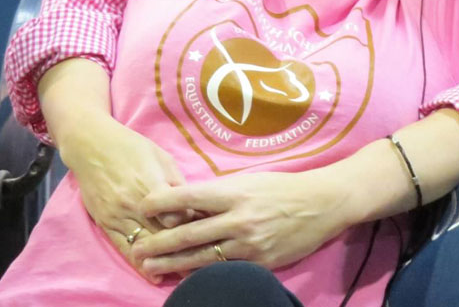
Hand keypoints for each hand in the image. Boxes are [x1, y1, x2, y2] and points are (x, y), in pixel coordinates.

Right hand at [58, 112, 189, 280]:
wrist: (92, 147)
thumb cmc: (132, 147)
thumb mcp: (162, 157)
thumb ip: (177, 182)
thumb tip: (194, 204)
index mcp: (152, 185)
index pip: (177, 215)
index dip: (192, 222)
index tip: (203, 226)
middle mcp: (134, 205)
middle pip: (162, 234)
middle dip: (182, 247)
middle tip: (202, 257)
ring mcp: (118, 216)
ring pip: (144, 245)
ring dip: (163, 260)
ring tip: (183, 273)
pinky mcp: (105, 224)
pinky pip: (124, 248)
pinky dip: (139, 263)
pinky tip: (153, 274)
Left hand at [132, 168, 352, 276]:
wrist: (322, 204)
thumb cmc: (283, 187)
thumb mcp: (250, 181)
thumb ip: (220, 193)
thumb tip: (187, 204)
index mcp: (235, 192)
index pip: (189, 196)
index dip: (162, 201)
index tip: (142, 205)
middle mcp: (238, 218)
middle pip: (189, 233)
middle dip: (158, 243)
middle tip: (136, 249)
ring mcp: (249, 244)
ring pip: (202, 257)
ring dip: (172, 264)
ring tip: (150, 268)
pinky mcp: (260, 263)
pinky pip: (224, 270)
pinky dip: (202, 274)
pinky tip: (185, 278)